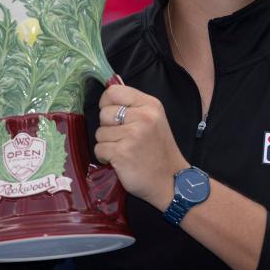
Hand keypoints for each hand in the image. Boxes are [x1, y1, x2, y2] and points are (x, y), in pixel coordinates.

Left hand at [95, 85, 188, 210]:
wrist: (171, 180)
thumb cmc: (159, 150)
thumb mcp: (154, 119)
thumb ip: (133, 105)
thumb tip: (109, 88)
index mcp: (150, 105)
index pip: (114, 91)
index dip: (107, 103)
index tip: (113, 115)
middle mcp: (142, 116)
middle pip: (104, 113)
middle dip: (108, 127)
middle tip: (124, 138)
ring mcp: (132, 135)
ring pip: (99, 133)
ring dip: (107, 144)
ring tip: (124, 150)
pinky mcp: (122, 153)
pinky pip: (99, 149)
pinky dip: (105, 157)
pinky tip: (120, 160)